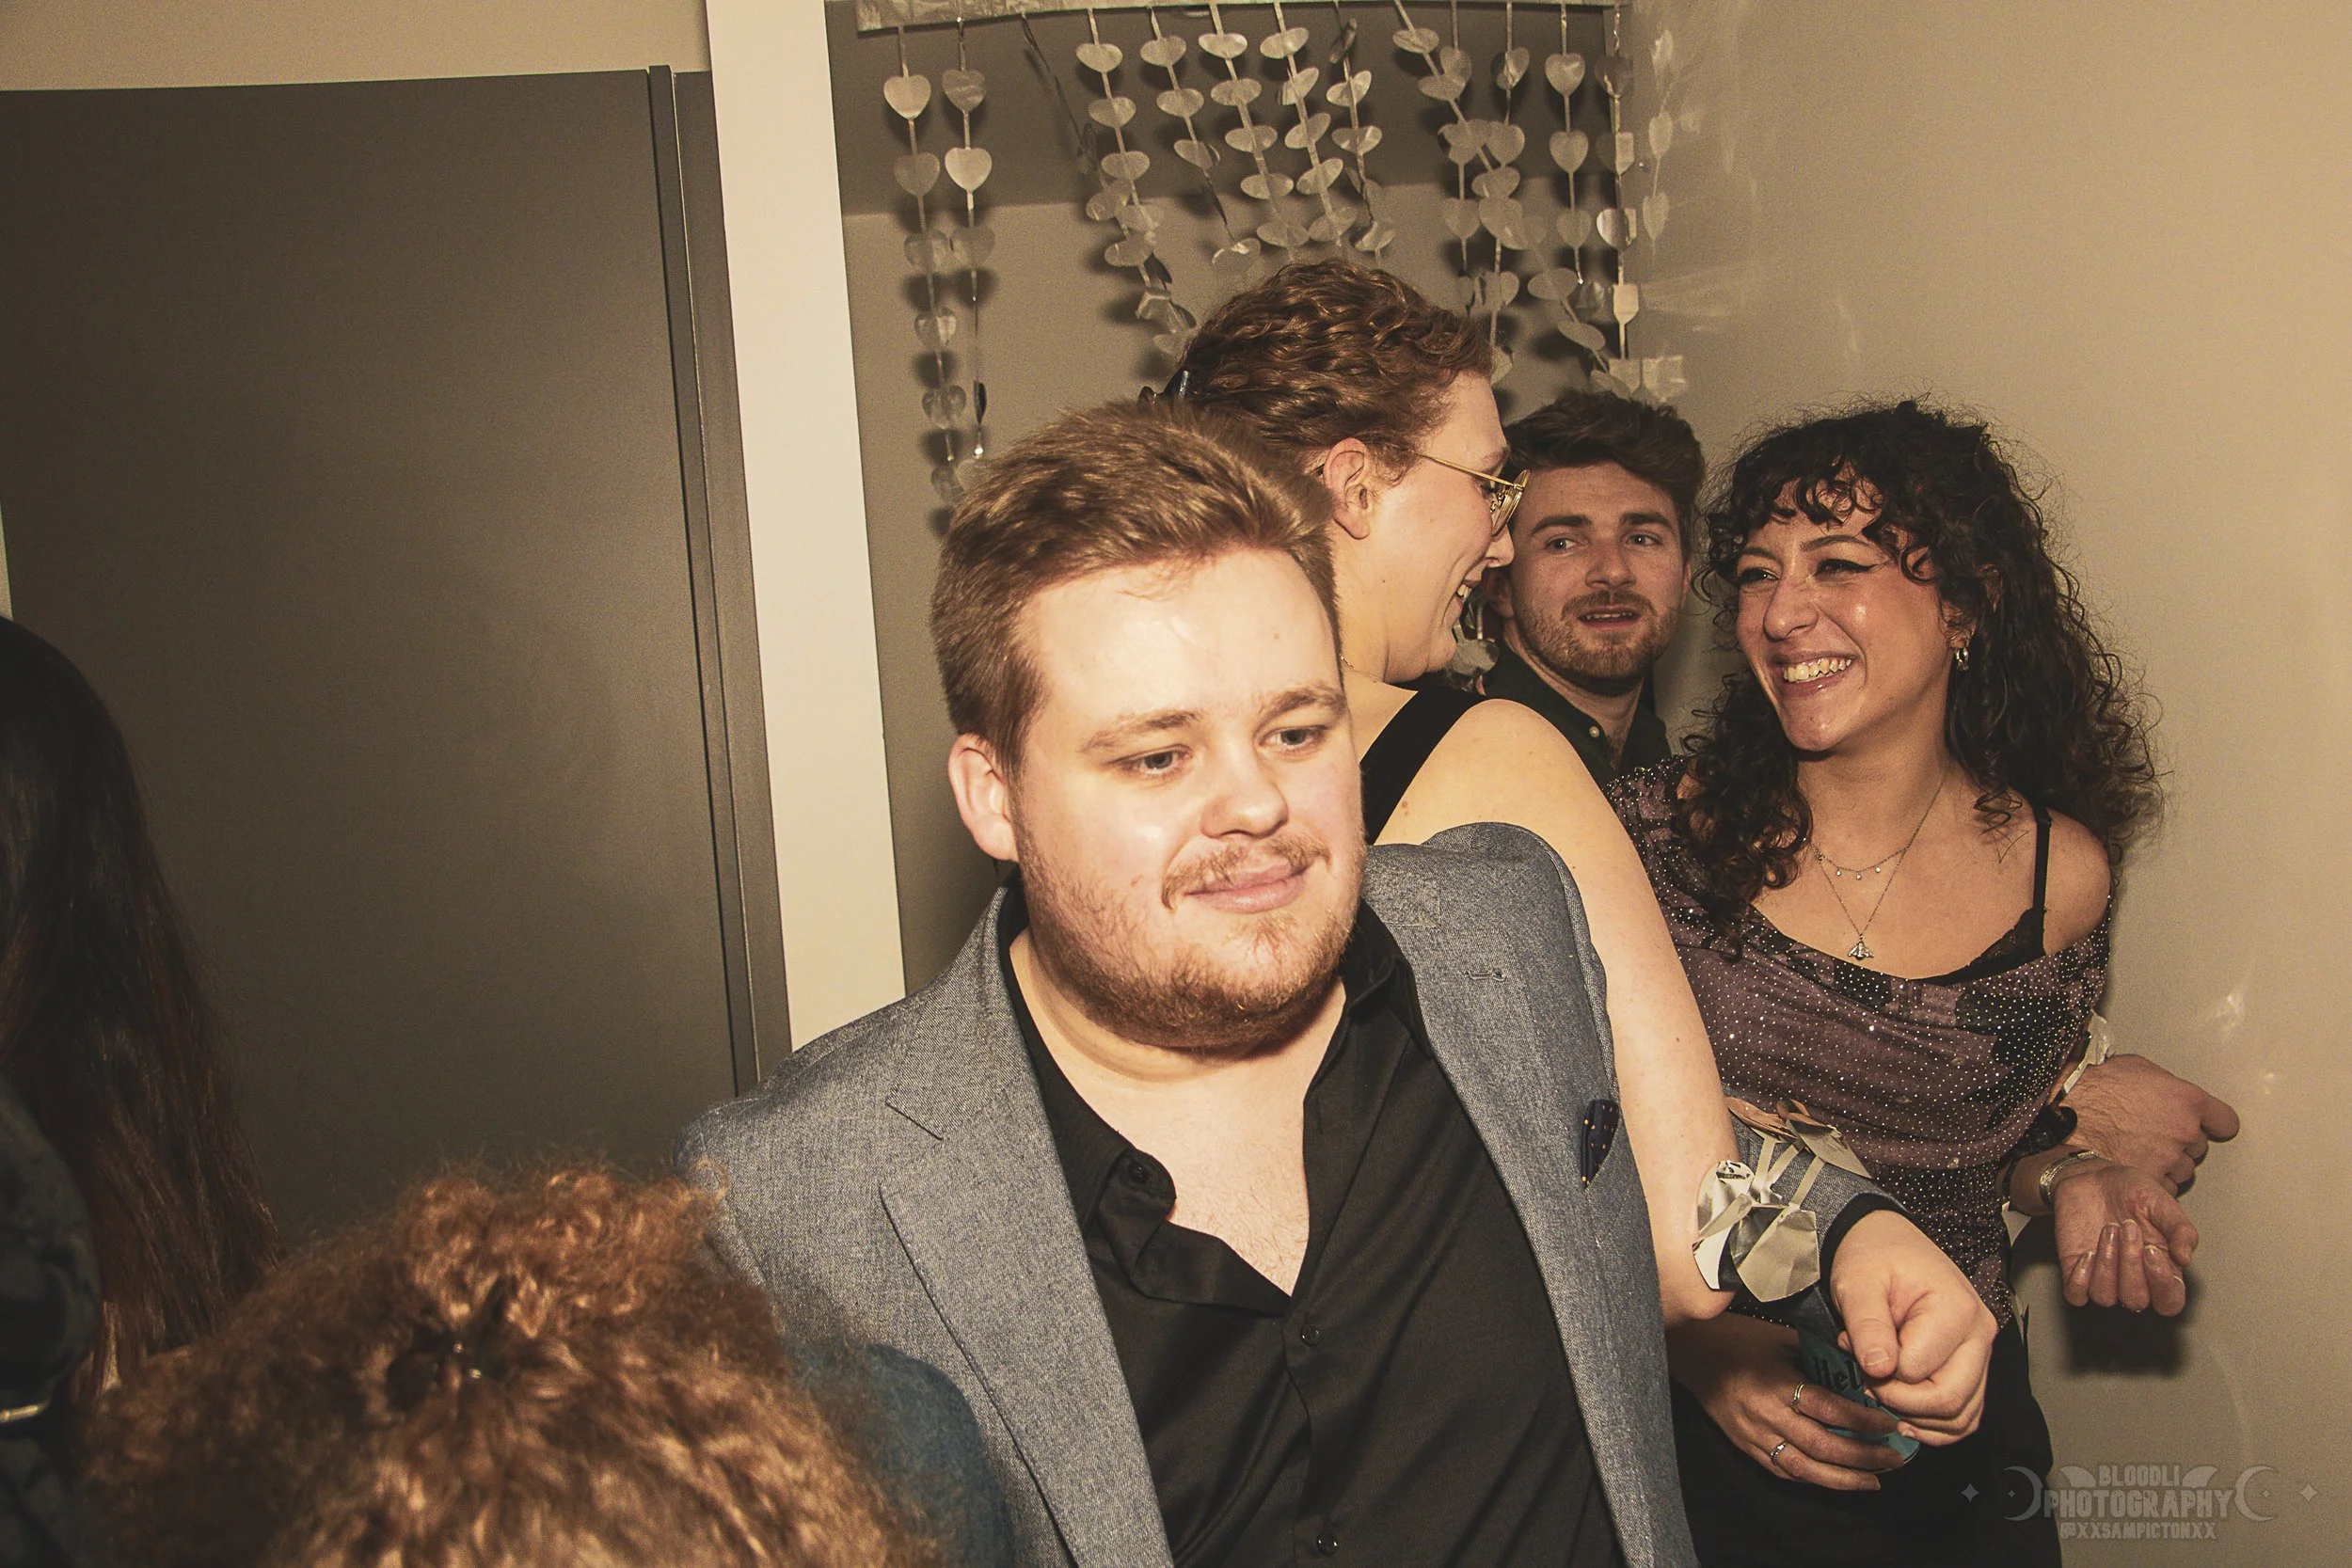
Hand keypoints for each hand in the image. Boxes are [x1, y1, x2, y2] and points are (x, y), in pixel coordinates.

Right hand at [1666, 1314, 1905, 1491]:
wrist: (1694, 1352)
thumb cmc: (1740, 1338)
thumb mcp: (1782, 1337)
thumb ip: (1819, 1355)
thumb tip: (1864, 1366)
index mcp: (1778, 1384)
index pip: (1829, 1409)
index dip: (1863, 1421)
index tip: (1891, 1423)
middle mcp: (1767, 1415)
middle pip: (1823, 1446)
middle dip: (1864, 1456)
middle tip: (1895, 1457)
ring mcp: (1755, 1435)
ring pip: (1805, 1468)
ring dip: (1844, 1479)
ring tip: (1875, 1480)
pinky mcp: (1746, 1446)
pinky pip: (1784, 1470)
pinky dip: (1814, 1478)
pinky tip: (1837, 1480)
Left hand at [1826, 1209, 1994, 1441]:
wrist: (1886, 1242)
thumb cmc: (1873, 1257)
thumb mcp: (1858, 1283)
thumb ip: (1868, 1326)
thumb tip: (1879, 1370)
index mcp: (1957, 1309)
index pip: (1915, 1371)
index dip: (1877, 1373)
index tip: (1850, 1347)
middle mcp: (1980, 1334)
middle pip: (1947, 1401)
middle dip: (1898, 1401)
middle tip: (1865, 1376)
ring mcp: (1980, 1353)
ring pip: (1961, 1417)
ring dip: (1916, 1418)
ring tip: (1881, 1388)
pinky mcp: (1973, 1366)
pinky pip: (1965, 1414)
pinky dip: (1936, 1424)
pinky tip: (1905, 1415)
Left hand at [2054, 1160, 2195, 1313]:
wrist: (2095, 1177)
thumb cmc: (2133, 1193)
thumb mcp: (2164, 1204)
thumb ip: (2181, 1231)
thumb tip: (2186, 1259)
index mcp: (2162, 1270)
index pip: (2169, 1302)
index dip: (2162, 1284)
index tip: (2151, 1250)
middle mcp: (2133, 1280)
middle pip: (2135, 1300)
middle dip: (2130, 1262)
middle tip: (2127, 1226)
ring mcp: (2103, 1278)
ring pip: (2105, 1297)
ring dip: (2106, 1264)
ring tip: (2109, 1229)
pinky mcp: (2075, 1271)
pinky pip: (2075, 1295)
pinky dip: (2079, 1279)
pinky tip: (2086, 1252)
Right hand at [2067, 1055, 2238, 1190]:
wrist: (2067, 1113)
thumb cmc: (2096, 1088)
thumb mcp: (2138, 1068)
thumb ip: (2166, 1085)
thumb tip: (2169, 1092)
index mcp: (2188, 1101)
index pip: (2224, 1121)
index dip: (2214, 1124)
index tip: (2210, 1127)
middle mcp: (2185, 1132)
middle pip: (2198, 1146)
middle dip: (2180, 1141)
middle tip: (2154, 1133)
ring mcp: (2169, 1159)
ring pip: (2183, 1169)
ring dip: (2168, 1163)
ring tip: (2141, 1150)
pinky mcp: (2151, 1179)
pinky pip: (2165, 1186)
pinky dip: (2154, 1180)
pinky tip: (2135, 1164)